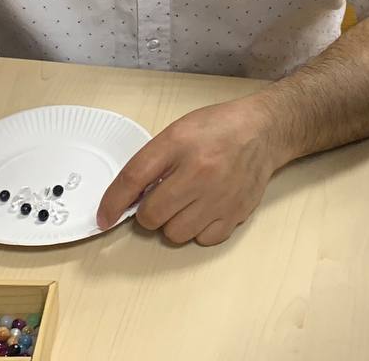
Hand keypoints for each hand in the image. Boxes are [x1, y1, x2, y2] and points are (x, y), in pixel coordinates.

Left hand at [97, 97, 279, 245]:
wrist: (264, 130)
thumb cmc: (217, 129)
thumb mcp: (179, 131)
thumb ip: (152, 161)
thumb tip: (128, 199)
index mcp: (180, 143)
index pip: (134, 178)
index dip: (113, 202)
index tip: (104, 218)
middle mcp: (199, 171)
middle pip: (151, 215)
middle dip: (150, 211)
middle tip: (163, 197)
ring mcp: (219, 196)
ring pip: (174, 234)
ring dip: (173, 222)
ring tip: (186, 202)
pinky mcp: (235, 214)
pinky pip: (201, 240)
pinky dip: (198, 230)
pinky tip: (205, 209)